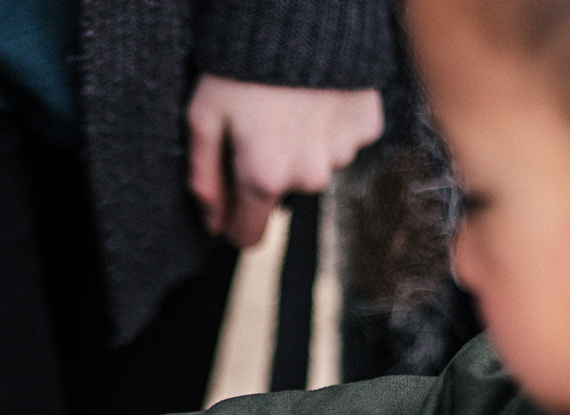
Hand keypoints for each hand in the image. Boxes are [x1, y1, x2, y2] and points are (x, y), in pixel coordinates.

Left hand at [188, 75, 383, 246]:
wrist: (300, 9)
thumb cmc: (241, 62)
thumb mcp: (203, 117)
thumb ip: (204, 178)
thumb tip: (213, 223)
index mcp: (264, 178)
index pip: (249, 235)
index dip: (234, 222)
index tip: (229, 203)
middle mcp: (308, 175)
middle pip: (281, 196)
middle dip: (267, 174)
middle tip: (258, 128)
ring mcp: (342, 152)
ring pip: (314, 168)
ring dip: (300, 148)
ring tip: (287, 107)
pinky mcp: (366, 126)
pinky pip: (343, 140)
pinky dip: (329, 126)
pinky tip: (315, 98)